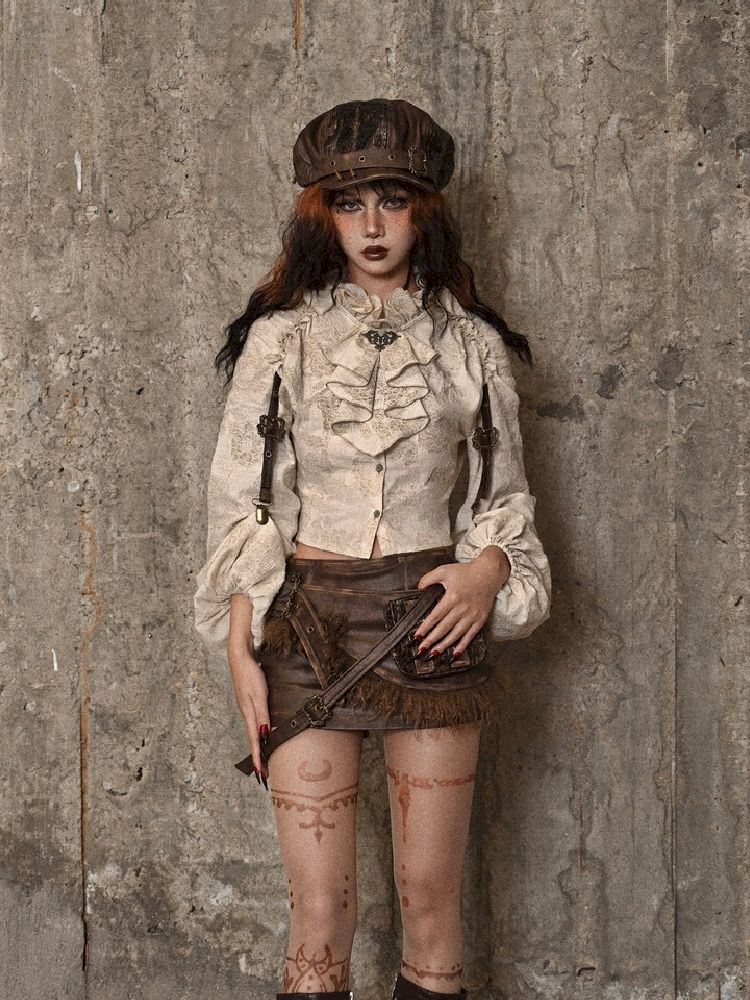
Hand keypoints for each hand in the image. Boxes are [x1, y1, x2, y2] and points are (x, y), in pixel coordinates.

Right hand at [227, 645, 272, 785]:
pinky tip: (264, 734)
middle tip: (264, 774)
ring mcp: (247, 708)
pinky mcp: (249, 702)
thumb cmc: (250, 674)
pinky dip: (259, 733)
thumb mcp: (259, 694)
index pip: (254, 740)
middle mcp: (247, 713)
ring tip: (265, 759)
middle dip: (259, 757)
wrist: (239, 657)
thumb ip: (263, 714)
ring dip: (260, 746)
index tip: (260, 773)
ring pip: (254, 732)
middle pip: (254, 739)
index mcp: (248, 713)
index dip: (258, 757)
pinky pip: (255, 722)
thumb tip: (266, 734)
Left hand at [413, 547, 510, 657]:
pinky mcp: (480, 619)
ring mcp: (472, 615)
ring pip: (456, 634)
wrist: (489, 573)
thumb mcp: (444, 570)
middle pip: (444, 628)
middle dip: (431, 640)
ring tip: (433, 654)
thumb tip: (418, 588)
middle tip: (421, 649)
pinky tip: (454, 654)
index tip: (417, 636)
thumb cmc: (465, 572)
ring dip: (444, 645)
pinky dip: (462, 645)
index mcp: (452, 597)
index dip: (425, 627)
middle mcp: (462, 608)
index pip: (436, 616)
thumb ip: (429, 578)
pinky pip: (470, 635)